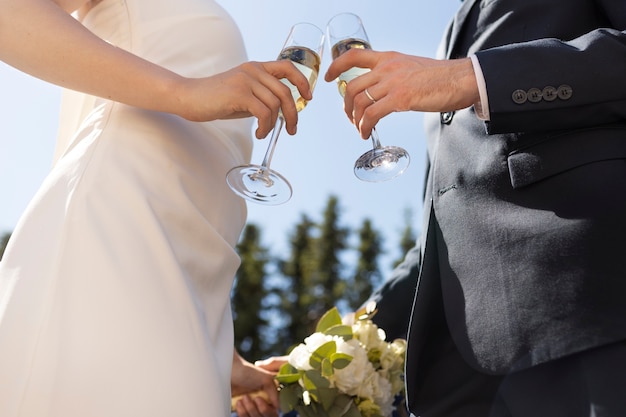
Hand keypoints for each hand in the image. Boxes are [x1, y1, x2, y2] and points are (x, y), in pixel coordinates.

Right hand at [178, 60, 311, 138]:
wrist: (189, 97)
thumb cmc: (216, 99)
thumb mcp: (244, 94)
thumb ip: (262, 97)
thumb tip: (283, 112)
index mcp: (256, 67)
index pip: (287, 67)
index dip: (302, 81)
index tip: (308, 98)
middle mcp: (253, 70)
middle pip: (285, 92)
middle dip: (293, 114)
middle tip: (292, 130)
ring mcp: (246, 80)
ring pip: (275, 105)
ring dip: (274, 124)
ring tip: (264, 132)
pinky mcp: (239, 93)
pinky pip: (264, 113)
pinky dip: (265, 127)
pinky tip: (259, 133)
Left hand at [231, 352, 285, 416]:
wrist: (228, 371)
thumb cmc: (246, 371)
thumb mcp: (266, 379)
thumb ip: (275, 393)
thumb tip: (277, 407)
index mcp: (269, 395)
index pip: (274, 410)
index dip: (268, 409)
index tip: (259, 399)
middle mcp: (261, 402)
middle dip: (257, 409)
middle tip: (252, 397)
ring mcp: (250, 407)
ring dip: (249, 409)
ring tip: (243, 397)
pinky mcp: (241, 411)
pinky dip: (242, 412)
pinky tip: (238, 402)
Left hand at [324, 48, 478, 137]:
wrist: (461, 79)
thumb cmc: (440, 78)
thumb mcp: (411, 68)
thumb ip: (394, 75)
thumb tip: (383, 91)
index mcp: (389, 58)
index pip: (353, 55)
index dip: (336, 66)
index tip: (328, 78)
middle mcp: (387, 67)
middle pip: (352, 86)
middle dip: (346, 106)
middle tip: (351, 118)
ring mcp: (393, 82)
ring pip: (359, 102)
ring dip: (355, 120)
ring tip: (360, 129)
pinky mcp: (400, 98)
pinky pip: (372, 114)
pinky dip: (364, 126)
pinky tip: (367, 132)